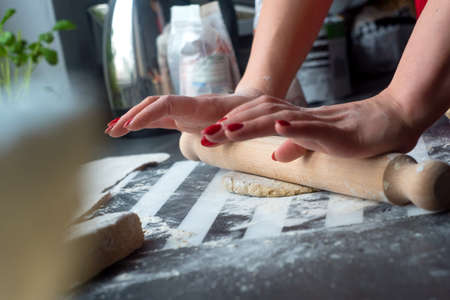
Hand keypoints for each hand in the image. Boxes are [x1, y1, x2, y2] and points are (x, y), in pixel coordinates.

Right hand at [104, 93, 258, 137]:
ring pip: (149, 111)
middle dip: (132, 117)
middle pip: (152, 105)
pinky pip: (154, 119)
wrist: (242, 106)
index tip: (132, 126)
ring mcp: (179, 110)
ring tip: (110, 131)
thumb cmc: (242, 115)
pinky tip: (123, 130)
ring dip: (130, 120)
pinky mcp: (177, 117)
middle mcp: (184, 104)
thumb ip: (225, 126)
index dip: (149, 113)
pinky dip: (138, 124)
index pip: (167, 104)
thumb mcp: (238, 121)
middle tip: (113, 131)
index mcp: (197, 104)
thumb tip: (214, 133)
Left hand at [201, 90, 421, 160]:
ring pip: (281, 117)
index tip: (209, 133)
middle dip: (231, 124)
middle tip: (205, 135)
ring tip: (227, 130)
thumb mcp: (317, 142)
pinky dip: (294, 126)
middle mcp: (301, 118)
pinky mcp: (336, 133)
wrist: (388, 122)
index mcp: (295, 121)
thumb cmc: (352, 133)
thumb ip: (296, 145)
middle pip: (261, 114)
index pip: (258, 116)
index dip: (233, 122)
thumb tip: (273, 155)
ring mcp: (318, 123)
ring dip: (252, 123)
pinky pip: (313, 128)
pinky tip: (278, 126)